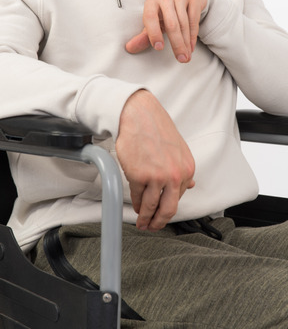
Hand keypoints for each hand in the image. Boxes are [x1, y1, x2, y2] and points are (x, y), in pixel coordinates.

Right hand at [116, 90, 194, 231]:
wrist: (139, 114)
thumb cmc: (156, 128)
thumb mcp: (178, 149)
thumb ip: (183, 170)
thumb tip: (188, 187)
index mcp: (187, 169)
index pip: (179, 198)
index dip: (169, 209)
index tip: (163, 215)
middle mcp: (175, 175)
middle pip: (168, 209)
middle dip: (160, 222)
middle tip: (153, 227)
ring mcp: (157, 177)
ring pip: (151, 207)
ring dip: (145, 218)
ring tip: (142, 222)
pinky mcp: (139, 176)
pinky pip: (137, 197)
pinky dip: (135, 204)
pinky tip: (135, 206)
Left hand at [126, 0, 206, 62]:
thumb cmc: (167, 8)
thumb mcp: (155, 20)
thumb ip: (144, 36)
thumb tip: (129, 48)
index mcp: (152, 2)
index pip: (150, 18)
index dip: (153, 33)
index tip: (158, 47)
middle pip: (171, 24)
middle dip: (177, 44)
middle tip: (181, 59)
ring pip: (184, 24)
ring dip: (186, 43)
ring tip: (186, 56)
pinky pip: (194, 20)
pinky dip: (193, 36)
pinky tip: (191, 46)